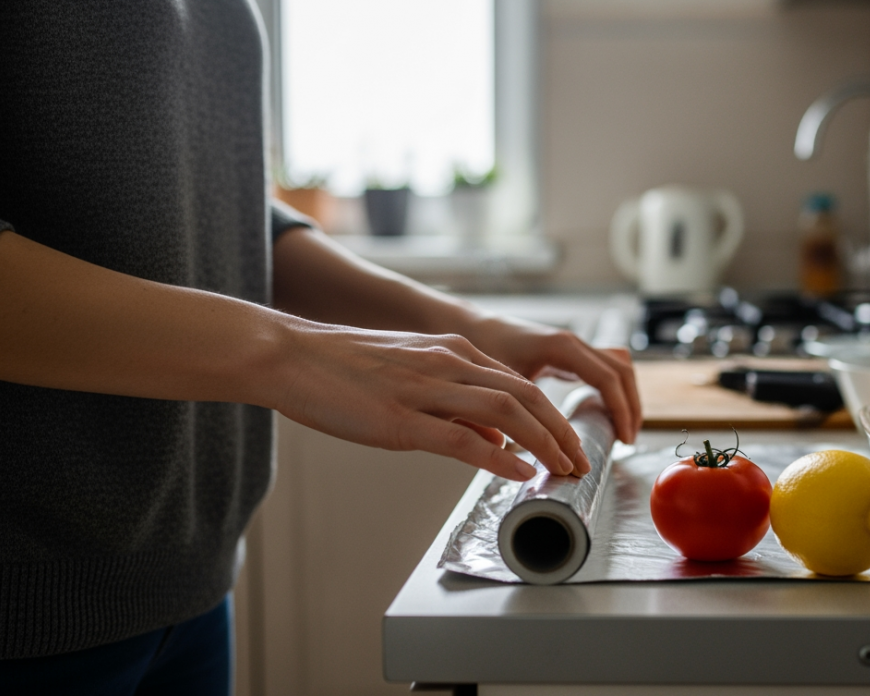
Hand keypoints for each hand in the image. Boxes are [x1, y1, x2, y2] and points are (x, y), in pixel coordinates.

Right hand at [271, 323, 591, 481]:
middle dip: (561, 431)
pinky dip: (499, 457)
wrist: (290, 355)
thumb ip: (456, 402)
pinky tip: (519, 473)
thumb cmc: (343, 369)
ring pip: (506, 412)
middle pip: (526, 395)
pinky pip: (462, 438)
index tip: (569, 442)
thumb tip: (495, 436)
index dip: (552, 415)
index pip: (519, 383)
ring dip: (544, 443)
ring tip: (563, 469)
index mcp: (451, 351)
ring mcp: (424, 389)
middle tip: (579, 461)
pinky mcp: (400, 418)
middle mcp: (447, 363)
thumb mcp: (411, 375)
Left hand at [462, 314, 641, 444]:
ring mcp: (575, 346)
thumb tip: (539, 449)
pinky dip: (615, 390)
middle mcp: (574, 343)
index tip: (623, 439)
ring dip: (627, 398)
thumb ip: (525, 408)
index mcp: (562, 347)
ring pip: (619, 368)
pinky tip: (606, 414)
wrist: (475, 328)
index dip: (620, 410)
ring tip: (623, 431)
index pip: (607, 379)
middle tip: (628, 440)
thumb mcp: (503, 381)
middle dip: (631, 406)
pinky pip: (606, 369)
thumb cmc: (484, 349)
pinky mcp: (571, 354)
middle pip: (622, 372)